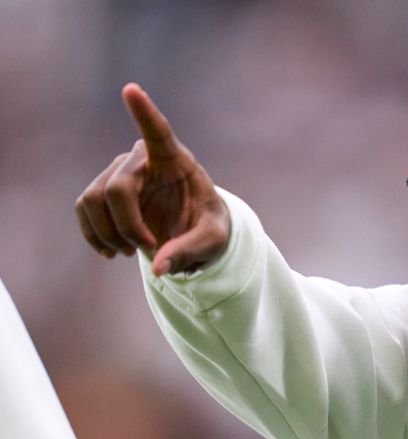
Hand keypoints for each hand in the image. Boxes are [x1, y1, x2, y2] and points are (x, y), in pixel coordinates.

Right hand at [75, 83, 229, 275]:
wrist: (193, 230)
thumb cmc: (208, 225)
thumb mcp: (213, 241)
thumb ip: (190, 252)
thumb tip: (159, 268)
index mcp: (176, 160)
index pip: (158, 131)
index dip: (144, 112)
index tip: (131, 89)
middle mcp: (141, 159)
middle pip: (116, 188)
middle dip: (127, 226)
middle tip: (149, 248)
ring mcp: (118, 172)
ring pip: (93, 200)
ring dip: (108, 233)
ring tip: (130, 252)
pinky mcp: (102, 191)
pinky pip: (83, 209)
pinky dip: (93, 235)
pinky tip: (110, 251)